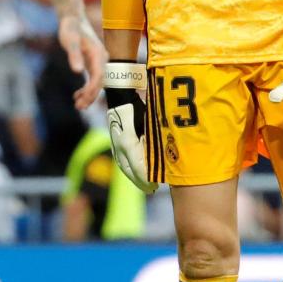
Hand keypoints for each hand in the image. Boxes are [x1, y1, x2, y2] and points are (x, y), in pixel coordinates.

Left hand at [59, 13, 106, 109]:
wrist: (73, 19)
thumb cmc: (71, 29)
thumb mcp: (70, 41)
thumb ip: (74, 56)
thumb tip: (78, 72)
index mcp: (99, 55)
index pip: (99, 76)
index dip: (92, 90)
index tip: (83, 99)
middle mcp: (102, 59)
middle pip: (100, 82)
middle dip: (90, 96)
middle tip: (79, 107)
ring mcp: (98, 62)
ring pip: (97, 83)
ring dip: (89, 95)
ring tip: (77, 105)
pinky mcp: (93, 63)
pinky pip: (93, 79)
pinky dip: (86, 89)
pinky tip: (77, 95)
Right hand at [103, 62, 157, 193]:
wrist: (122, 91)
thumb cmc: (141, 102)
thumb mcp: (151, 119)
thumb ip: (156, 137)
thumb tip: (167, 153)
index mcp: (128, 140)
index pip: (137, 165)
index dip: (145, 178)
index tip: (155, 186)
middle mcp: (119, 144)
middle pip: (129, 169)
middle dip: (140, 181)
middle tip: (152, 190)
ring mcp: (115, 142)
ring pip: (123, 165)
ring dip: (133, 177)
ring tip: (146, 186)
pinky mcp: (114, 140)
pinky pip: (120, 159)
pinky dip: (129, 169)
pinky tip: (135, 174)